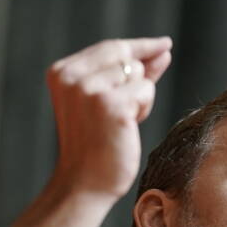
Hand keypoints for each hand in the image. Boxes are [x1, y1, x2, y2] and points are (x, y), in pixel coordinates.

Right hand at [46, 36, 172, 198]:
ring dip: (139, 98)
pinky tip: (127, 127)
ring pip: (138, 73)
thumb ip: (130, 74)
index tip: (164, 43)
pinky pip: (146, 90)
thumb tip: (163, 51)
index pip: (109, 48)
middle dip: (140, 76)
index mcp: (62, 72)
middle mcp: (71, 76)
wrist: (85, 183)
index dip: (140, 47)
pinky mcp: (111, 104)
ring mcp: (89, 88)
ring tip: (120, 123)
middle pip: (125, 56)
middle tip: (134, 104)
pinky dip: (144, 109)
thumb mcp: (108, 101)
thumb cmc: (97, 144)